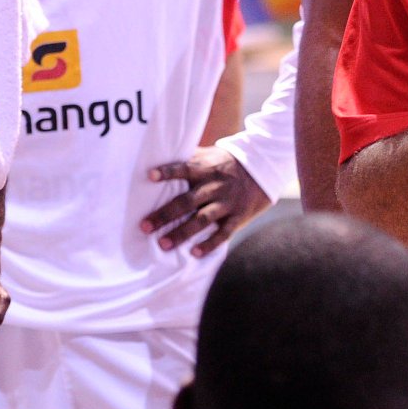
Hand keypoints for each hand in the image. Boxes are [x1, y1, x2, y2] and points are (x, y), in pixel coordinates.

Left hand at [141, 147, 272, 254]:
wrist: (263, 168)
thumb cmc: (226, 164)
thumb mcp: (210, 156)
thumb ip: (189, 159)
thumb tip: (158, 155)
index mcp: (206, 169)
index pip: (185, 169)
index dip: (168, 172)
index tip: (150, 175)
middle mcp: (215, 186)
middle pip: (188, 201)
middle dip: (165, 214)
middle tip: (144, 226)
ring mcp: (227, 203)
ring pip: (202, 219)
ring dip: (182, 232)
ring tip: (163, 244)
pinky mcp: (238, 217)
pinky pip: (223, 233)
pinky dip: (209, 244)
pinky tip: (194, 253)